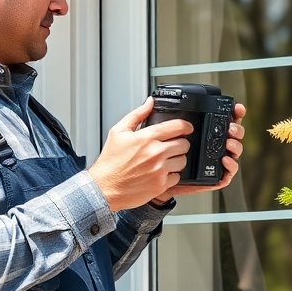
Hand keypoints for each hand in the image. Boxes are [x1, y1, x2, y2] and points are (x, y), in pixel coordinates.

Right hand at [88, 97, 193, 211]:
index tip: (187, 128)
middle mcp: (155, 153)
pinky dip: (172, 175)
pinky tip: (161, 172)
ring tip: (166, 160)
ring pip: (183, 161)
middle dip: (180, 143)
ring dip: (177, 159)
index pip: (177, 127)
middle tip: (173, 145)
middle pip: (184, 144)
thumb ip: (137, 114)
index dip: (186, 126)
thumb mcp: (118, 132)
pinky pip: (177, 177)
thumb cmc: (110, 163)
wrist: (104, 188)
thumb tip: (150, 102)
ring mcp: (159, 170)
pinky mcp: (160, 185)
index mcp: (146, 138)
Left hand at [153, 102, 246, 202]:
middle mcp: (211, 145)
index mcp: (203, 132)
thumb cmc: (158, 157)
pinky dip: (231, 167)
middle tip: (230, 128)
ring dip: (235, 146)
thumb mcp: (156, 135)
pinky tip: (224, 160)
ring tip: (227, 143)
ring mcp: (214, 161)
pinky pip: (227, 174)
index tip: (236, 108)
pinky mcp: (213, 177)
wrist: (155, 180)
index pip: (223, 119)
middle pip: (233, 134)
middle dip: (237, 129)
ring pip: (234, 152)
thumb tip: (151, 101)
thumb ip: (155, 118)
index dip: (233, 113)